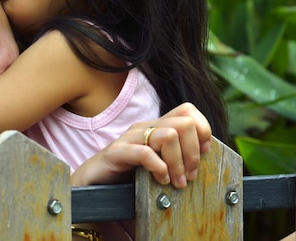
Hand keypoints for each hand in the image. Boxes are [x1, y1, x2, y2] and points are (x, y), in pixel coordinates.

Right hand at [71, 102, 211, 188]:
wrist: (91, 184)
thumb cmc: (127, 176)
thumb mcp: (156, 163)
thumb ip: (175, 158)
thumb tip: (203, 167)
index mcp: (156, 127)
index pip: (188, 111)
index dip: (203, 130)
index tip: (204, 155)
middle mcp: (145, 127)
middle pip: (184, 123)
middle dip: (193, 152)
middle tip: (190, 176)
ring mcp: (130, 138)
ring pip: (169, 135)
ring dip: (178, 163)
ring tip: (177, 182)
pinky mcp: (116, 152)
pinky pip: (145, 153)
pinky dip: (159, 167)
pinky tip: (160, 180)